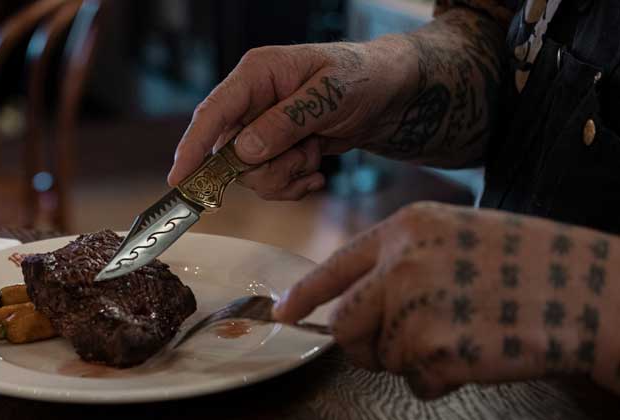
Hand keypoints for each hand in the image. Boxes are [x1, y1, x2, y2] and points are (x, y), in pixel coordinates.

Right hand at [167, 39, 414, 199]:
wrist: (389, 95)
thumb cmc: (362, 78)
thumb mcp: (329, 95)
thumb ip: (285, 122)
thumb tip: (243, 152)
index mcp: (256, 75)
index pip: (213, 113)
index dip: (192, 148)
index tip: (179, 179)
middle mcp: (252, 103)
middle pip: (230, 155)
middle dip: (269, 167)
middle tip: (304, 155)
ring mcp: (262, 129)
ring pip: (250, 174)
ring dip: (286, 174)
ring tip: (315, 155)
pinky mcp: (276, 150)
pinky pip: (270, 182)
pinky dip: (293, 184)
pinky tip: (316, 171)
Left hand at [273, 202, 618, 398]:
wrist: (586, 287)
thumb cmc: (526, 260)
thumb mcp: (455, 236)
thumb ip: (403, 260)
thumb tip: (362, 298)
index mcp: (405, 229)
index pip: (335, 265)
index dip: (304, 294)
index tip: (284, 314)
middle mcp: (401, 263)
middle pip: (346, 324)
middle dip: (364, 345)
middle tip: (398, 346)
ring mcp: (415, 305)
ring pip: (381, 355)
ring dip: (411, 360)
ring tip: (458, 337)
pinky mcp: (435, 348)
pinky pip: (414, 381)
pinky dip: (437, 379)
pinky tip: (472, 355)